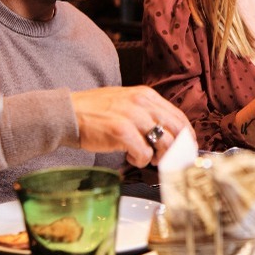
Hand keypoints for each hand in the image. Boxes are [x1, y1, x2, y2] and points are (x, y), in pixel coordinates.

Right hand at [70, 86, 192, 167]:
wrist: (67, 113)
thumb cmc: (95, 111)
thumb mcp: (126, 102)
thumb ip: (147, 113)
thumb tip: (168, 132)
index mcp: (146, 95)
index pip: (178, 116)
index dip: (186, 136)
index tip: (187, 148)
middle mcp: (142, 103)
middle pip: (176, 130)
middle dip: (177, 149)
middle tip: (171, 160)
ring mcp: (132, 116)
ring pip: (163, 143)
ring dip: (158, 156)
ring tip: (146, 157)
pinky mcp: (121, 131)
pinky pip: (144, 153)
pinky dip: (141, 160)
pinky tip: (130, 157)